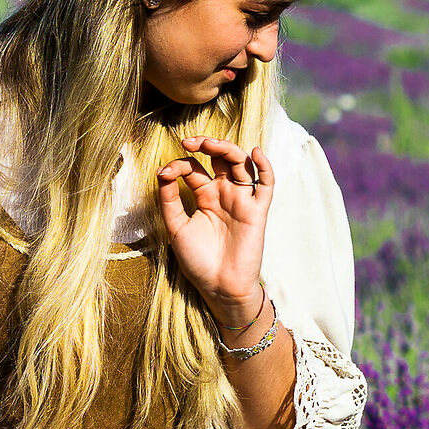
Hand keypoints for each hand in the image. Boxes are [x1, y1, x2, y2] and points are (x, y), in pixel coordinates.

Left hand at [156, 136, 270, 325]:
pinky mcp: (257, 211)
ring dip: (227, 149)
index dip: (179, 165)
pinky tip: (254, 153)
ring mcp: (241, 200)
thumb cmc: (198, 261)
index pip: (194, 169)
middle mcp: (224, 194)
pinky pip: (266, 185)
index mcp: (204, 197)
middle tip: (189, 141)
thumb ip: (169, 200)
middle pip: (220, 159)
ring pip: (240, 165)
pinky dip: (264, 167)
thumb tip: (162, 172)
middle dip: (206, 145)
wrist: (219, 287)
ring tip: (211, 143)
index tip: (164, 173)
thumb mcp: (176, 227)